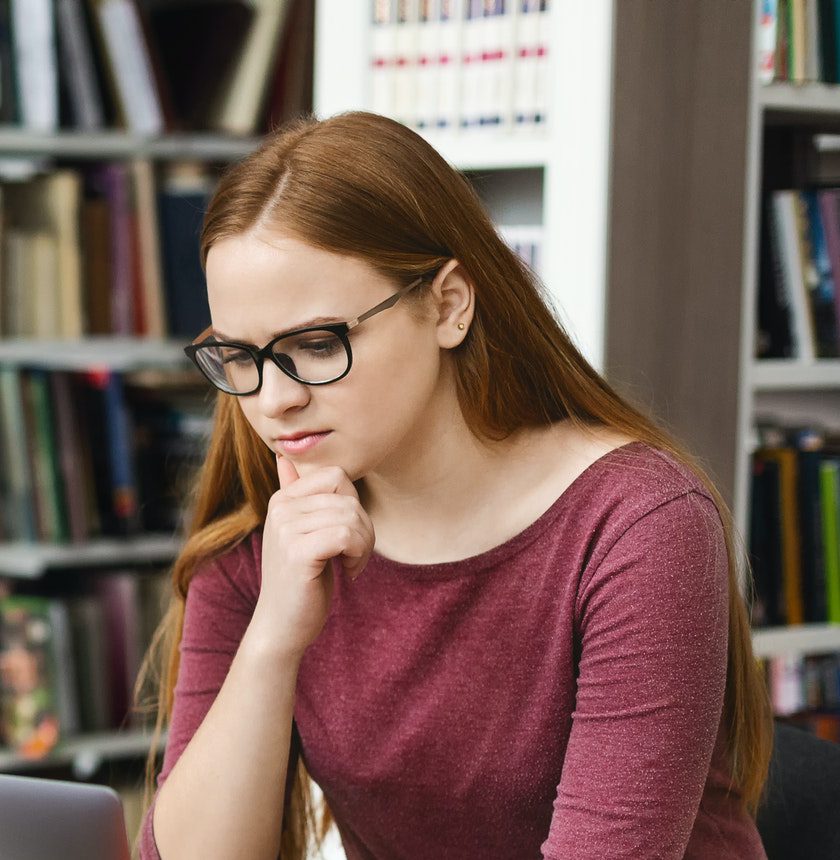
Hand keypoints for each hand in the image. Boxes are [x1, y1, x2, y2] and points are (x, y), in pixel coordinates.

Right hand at [251, 455, 374, 659]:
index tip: (349, 534)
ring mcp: (286, 529)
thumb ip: (295, 495)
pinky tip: (350, 571)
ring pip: (351, 516)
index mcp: (283, 499)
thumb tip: (283, 457)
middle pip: (348, 497)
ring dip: (364, 544)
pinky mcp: (298, 552)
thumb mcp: (299, 532)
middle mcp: (280, 508)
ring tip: (352, 563)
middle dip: (364, 527)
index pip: (338, 476)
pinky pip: (347, 535)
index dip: (354, 504)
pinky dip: (359, 554)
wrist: (283, 625)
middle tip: (356, 554)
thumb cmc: (301, 579)